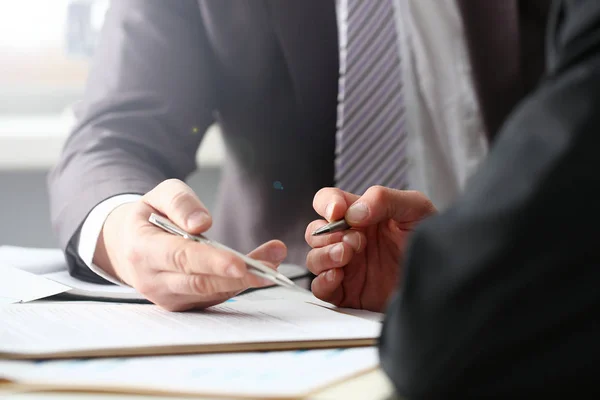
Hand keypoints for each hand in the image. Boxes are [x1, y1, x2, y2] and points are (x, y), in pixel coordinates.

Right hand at [94, 179, 286, 310]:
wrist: (126, 246)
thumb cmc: (148, 217)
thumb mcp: (158, 195)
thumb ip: (179, 203)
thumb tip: (202, 224)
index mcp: (143, 250)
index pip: (181, 258)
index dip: (212, 262)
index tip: (240, 263)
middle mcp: (153, 280)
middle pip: (200, 282)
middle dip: (238, 277)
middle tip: (271, 267)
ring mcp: (167, 297)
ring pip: (211, 293)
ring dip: (246, 280)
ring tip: (274, 260)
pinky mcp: (182, 304)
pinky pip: (214, 297)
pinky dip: (239, 284)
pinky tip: (262, 268)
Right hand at [305, 186, 435, 311]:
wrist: (446, 280)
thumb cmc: (436, 243)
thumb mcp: (416, 209)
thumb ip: (384, 199)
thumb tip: (353, 212)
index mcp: (363, 216)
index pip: (329, 202)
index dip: (327, 204)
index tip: (337, 212)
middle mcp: (351, 240)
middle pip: (316, 231)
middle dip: (328, 234)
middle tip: (355, 241)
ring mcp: (348, 267)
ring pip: (314, 258)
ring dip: (324, 255)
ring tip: (347, 256)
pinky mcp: (349, 294)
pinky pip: (321, 288)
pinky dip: (323, 281)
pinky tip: (339, 276)